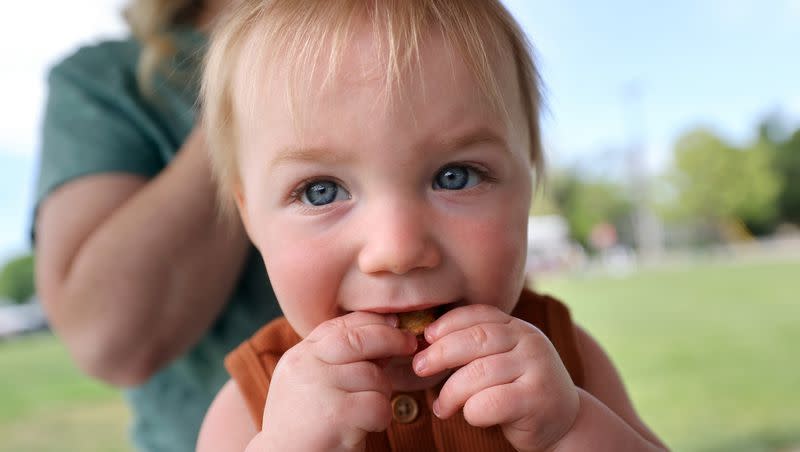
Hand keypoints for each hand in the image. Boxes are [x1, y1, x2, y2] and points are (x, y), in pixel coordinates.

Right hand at [261, 312, 417, 450]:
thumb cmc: (305, 426)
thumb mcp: (309, 384)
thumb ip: (336, 360)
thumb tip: (385, 335)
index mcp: (298, 357)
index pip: (339, 325)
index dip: (372, 321)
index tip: (394, 324)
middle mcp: (305, 366)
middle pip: (359, 339)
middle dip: (390, 339)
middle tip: (409, 344)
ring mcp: (319, 388)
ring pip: (374, 376)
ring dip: (381, 395)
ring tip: (365, 412)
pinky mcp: (336, 415)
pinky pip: (378, 405)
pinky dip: (380, 418)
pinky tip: (365, 428)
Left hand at [412, 304, 579, 451]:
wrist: (563, 422)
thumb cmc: (518, 390)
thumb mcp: (502, 359)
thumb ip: (476, 346)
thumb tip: (425, 341)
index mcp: (518, 327)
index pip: (478, 315)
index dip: (447, 324)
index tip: (427, 338)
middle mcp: (530, 342)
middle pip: (475, 339)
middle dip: (440, 353)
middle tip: (420, 368)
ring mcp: (537, 369)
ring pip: (478, 374)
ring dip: (451, 392)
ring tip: (442, 407)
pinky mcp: (536, 400)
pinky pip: (490, 403)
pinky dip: (472, 411)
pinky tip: (469, 416)